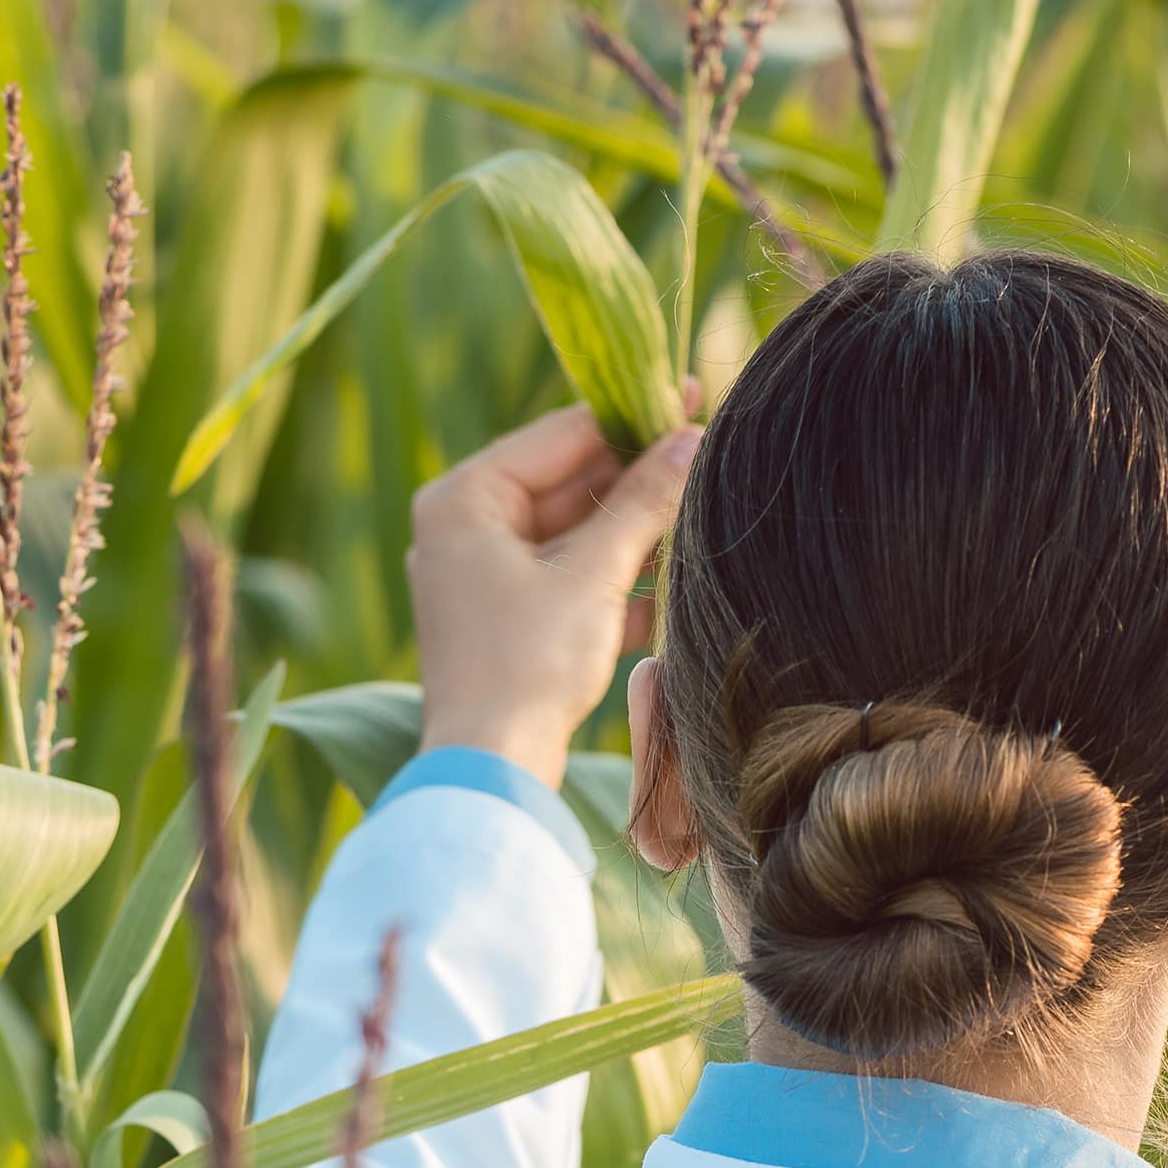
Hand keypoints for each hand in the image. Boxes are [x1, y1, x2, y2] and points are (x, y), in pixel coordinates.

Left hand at [406, 406, 699, 776]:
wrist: (491, 769)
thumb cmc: (528, 664)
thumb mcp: (594, 574)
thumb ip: (643, 502)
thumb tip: (692, 437)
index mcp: (463, 499)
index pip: (561, 436)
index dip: (631, 420)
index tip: (692, 397)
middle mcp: (462, 528)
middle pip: (567, 483)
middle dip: (636, 480)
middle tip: (704, 454)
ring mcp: (480, 576)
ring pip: (572, 534)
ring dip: (632, 532)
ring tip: (697, 515)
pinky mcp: (504, 620)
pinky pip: (566, 579)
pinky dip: (612, 580)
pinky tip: (668, 584)